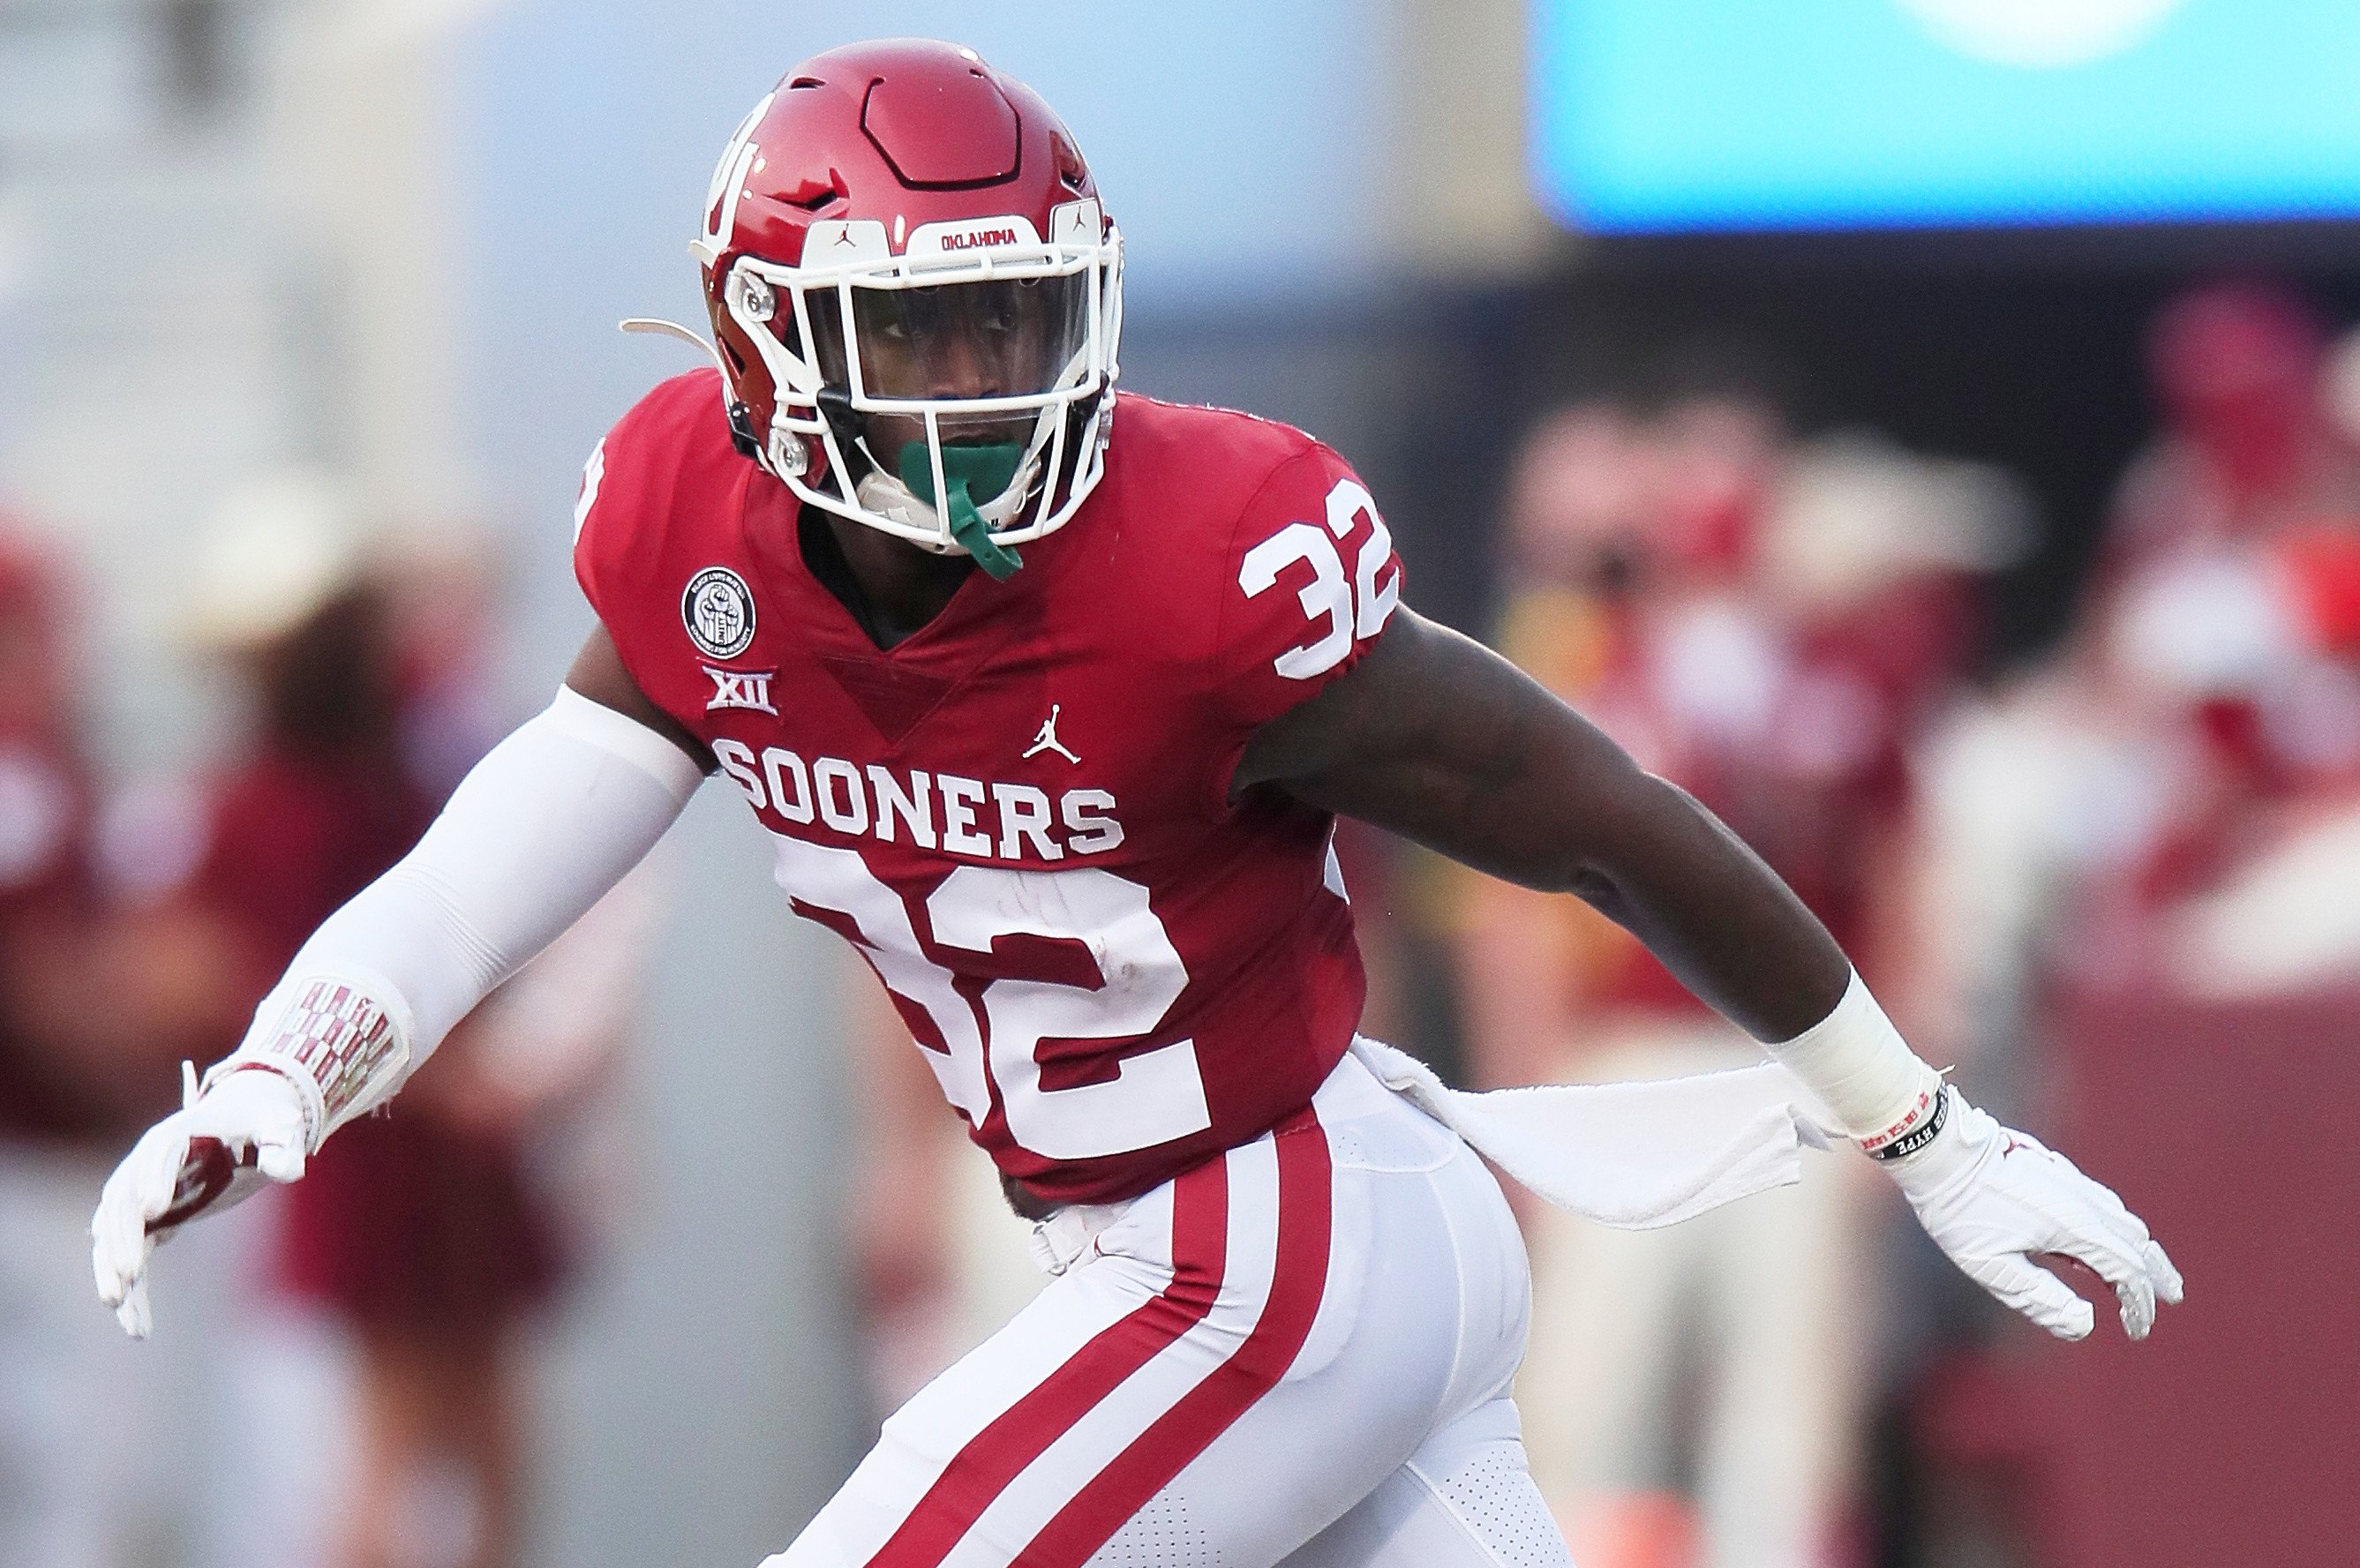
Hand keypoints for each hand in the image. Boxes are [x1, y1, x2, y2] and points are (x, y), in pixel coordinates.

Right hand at [90, 1064, 308, 1338]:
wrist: (247, 1120)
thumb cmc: (265, 1122)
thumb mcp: (281, 1128)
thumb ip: (284, 1147)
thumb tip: (290, 1171)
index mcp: (177, 1134)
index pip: (157, 1153)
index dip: (154, 1178)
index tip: (154, 1209)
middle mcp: (147, 1163)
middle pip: (124, 1199)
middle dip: (124, 1235)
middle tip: (130, 1274)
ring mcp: (143, 1194)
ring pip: (115, 1233)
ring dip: (112, 1267)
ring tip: (117, 1305)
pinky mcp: (153, 1221)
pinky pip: (132, 1255)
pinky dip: (131, 1288)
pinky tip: (137, 1326)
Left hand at [1887, 1088, 2183, 1340]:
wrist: (1939, 1146)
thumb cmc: (1959, 1209)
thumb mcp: (1991, 1267)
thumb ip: (2039, 1299)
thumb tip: (2084, 1326)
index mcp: (2074, 1227)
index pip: (2126, 1272)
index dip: (2138, 1305)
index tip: (2136, 1331)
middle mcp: (2081, 1201)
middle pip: (2137, 1242)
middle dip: (2157, 1274)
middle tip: (2174, 1297)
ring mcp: (2069, 1181)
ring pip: (2121, 1219)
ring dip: (2140, 1248)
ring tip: (2148, 1271)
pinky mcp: (2054, 1171)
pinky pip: (2101, 1202)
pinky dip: (2117, 1227)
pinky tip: (2105, 1236)